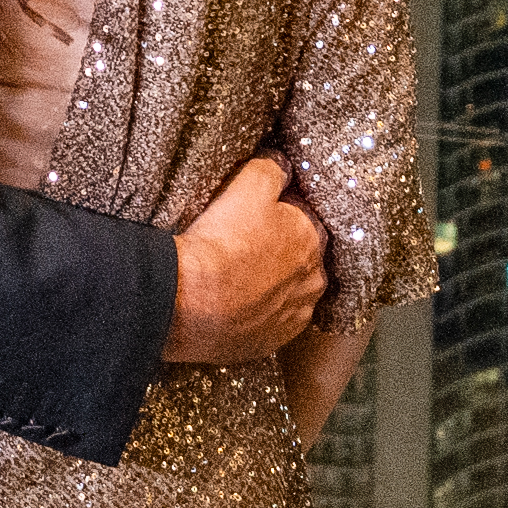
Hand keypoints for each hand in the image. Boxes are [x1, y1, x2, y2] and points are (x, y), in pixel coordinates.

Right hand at [161, 154, 324, 363]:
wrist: (193, 299)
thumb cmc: (223, 239)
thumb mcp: (250, 183)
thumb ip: (274, 168)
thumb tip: (284, 166)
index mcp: (312, 238)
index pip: (305, 217)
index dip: (281, 211)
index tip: (258, 212)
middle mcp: (313, 280)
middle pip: (301, 256)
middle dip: (282, 248)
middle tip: (247, 241)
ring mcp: (295, 315)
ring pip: (290, 290)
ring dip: (274, 282)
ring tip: (241, 273)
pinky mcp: (274, 341)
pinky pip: (274, 320)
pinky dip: (262, 310)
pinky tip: (239, 300)